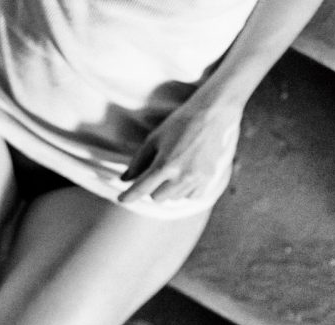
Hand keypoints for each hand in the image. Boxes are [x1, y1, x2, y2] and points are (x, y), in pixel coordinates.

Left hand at [118, 101, 241, 202]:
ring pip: (173, 197)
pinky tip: (188, 172)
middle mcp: (182, 176)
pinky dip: (185, 189)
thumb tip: (124, 179)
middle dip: (153, 187)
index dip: (129, 195)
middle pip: (157, 197)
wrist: (214, 115)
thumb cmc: (181, 123)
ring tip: (176, 167)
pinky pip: (190, 196)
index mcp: (165, 164)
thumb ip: (138, 161)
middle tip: (158, 169)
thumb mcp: (155, 138)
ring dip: (169, 188)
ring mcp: (198, 180)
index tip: (121, 200)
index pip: (142, 188)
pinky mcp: (210, 181)